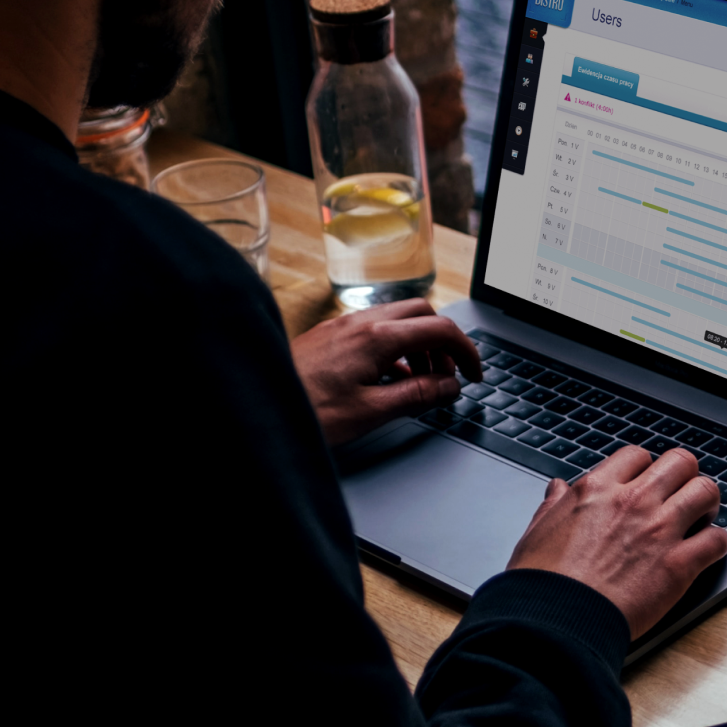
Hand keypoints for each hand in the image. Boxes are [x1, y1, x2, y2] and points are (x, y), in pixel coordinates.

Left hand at [292, 300, 481, 446]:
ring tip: (419, 383)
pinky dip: (393, 349)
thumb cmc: (305, 413)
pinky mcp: (327, 337)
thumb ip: (417, 395)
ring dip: (418, 346)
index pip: (440, 330)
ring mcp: (341, 327)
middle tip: (447, 375)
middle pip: (421, 313)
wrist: (252, 410)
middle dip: (442, 342)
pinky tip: (388, 380)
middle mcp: (358, 323)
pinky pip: (373, 331)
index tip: (474, 374)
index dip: (466, 352)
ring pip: (396, 320)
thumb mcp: (371, 412)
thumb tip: (450, 386)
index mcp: (375, 338)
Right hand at [507, 446, 726, 638]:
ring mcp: (659, 530)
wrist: (555, 620)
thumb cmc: (542, 582)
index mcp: (598, 489)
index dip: (647, 468)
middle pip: (681, 462)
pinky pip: (718, 539)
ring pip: (706, 491)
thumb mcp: (537, 531)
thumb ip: (554, 506)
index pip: (637, 455)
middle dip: (685, 476)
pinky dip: (719, 543)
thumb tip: (558, 489)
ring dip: (708, 503)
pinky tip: (708, 551)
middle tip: (683, 495)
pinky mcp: (678, 565)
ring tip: (702, 517)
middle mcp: (633, 501)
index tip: (648, 483)